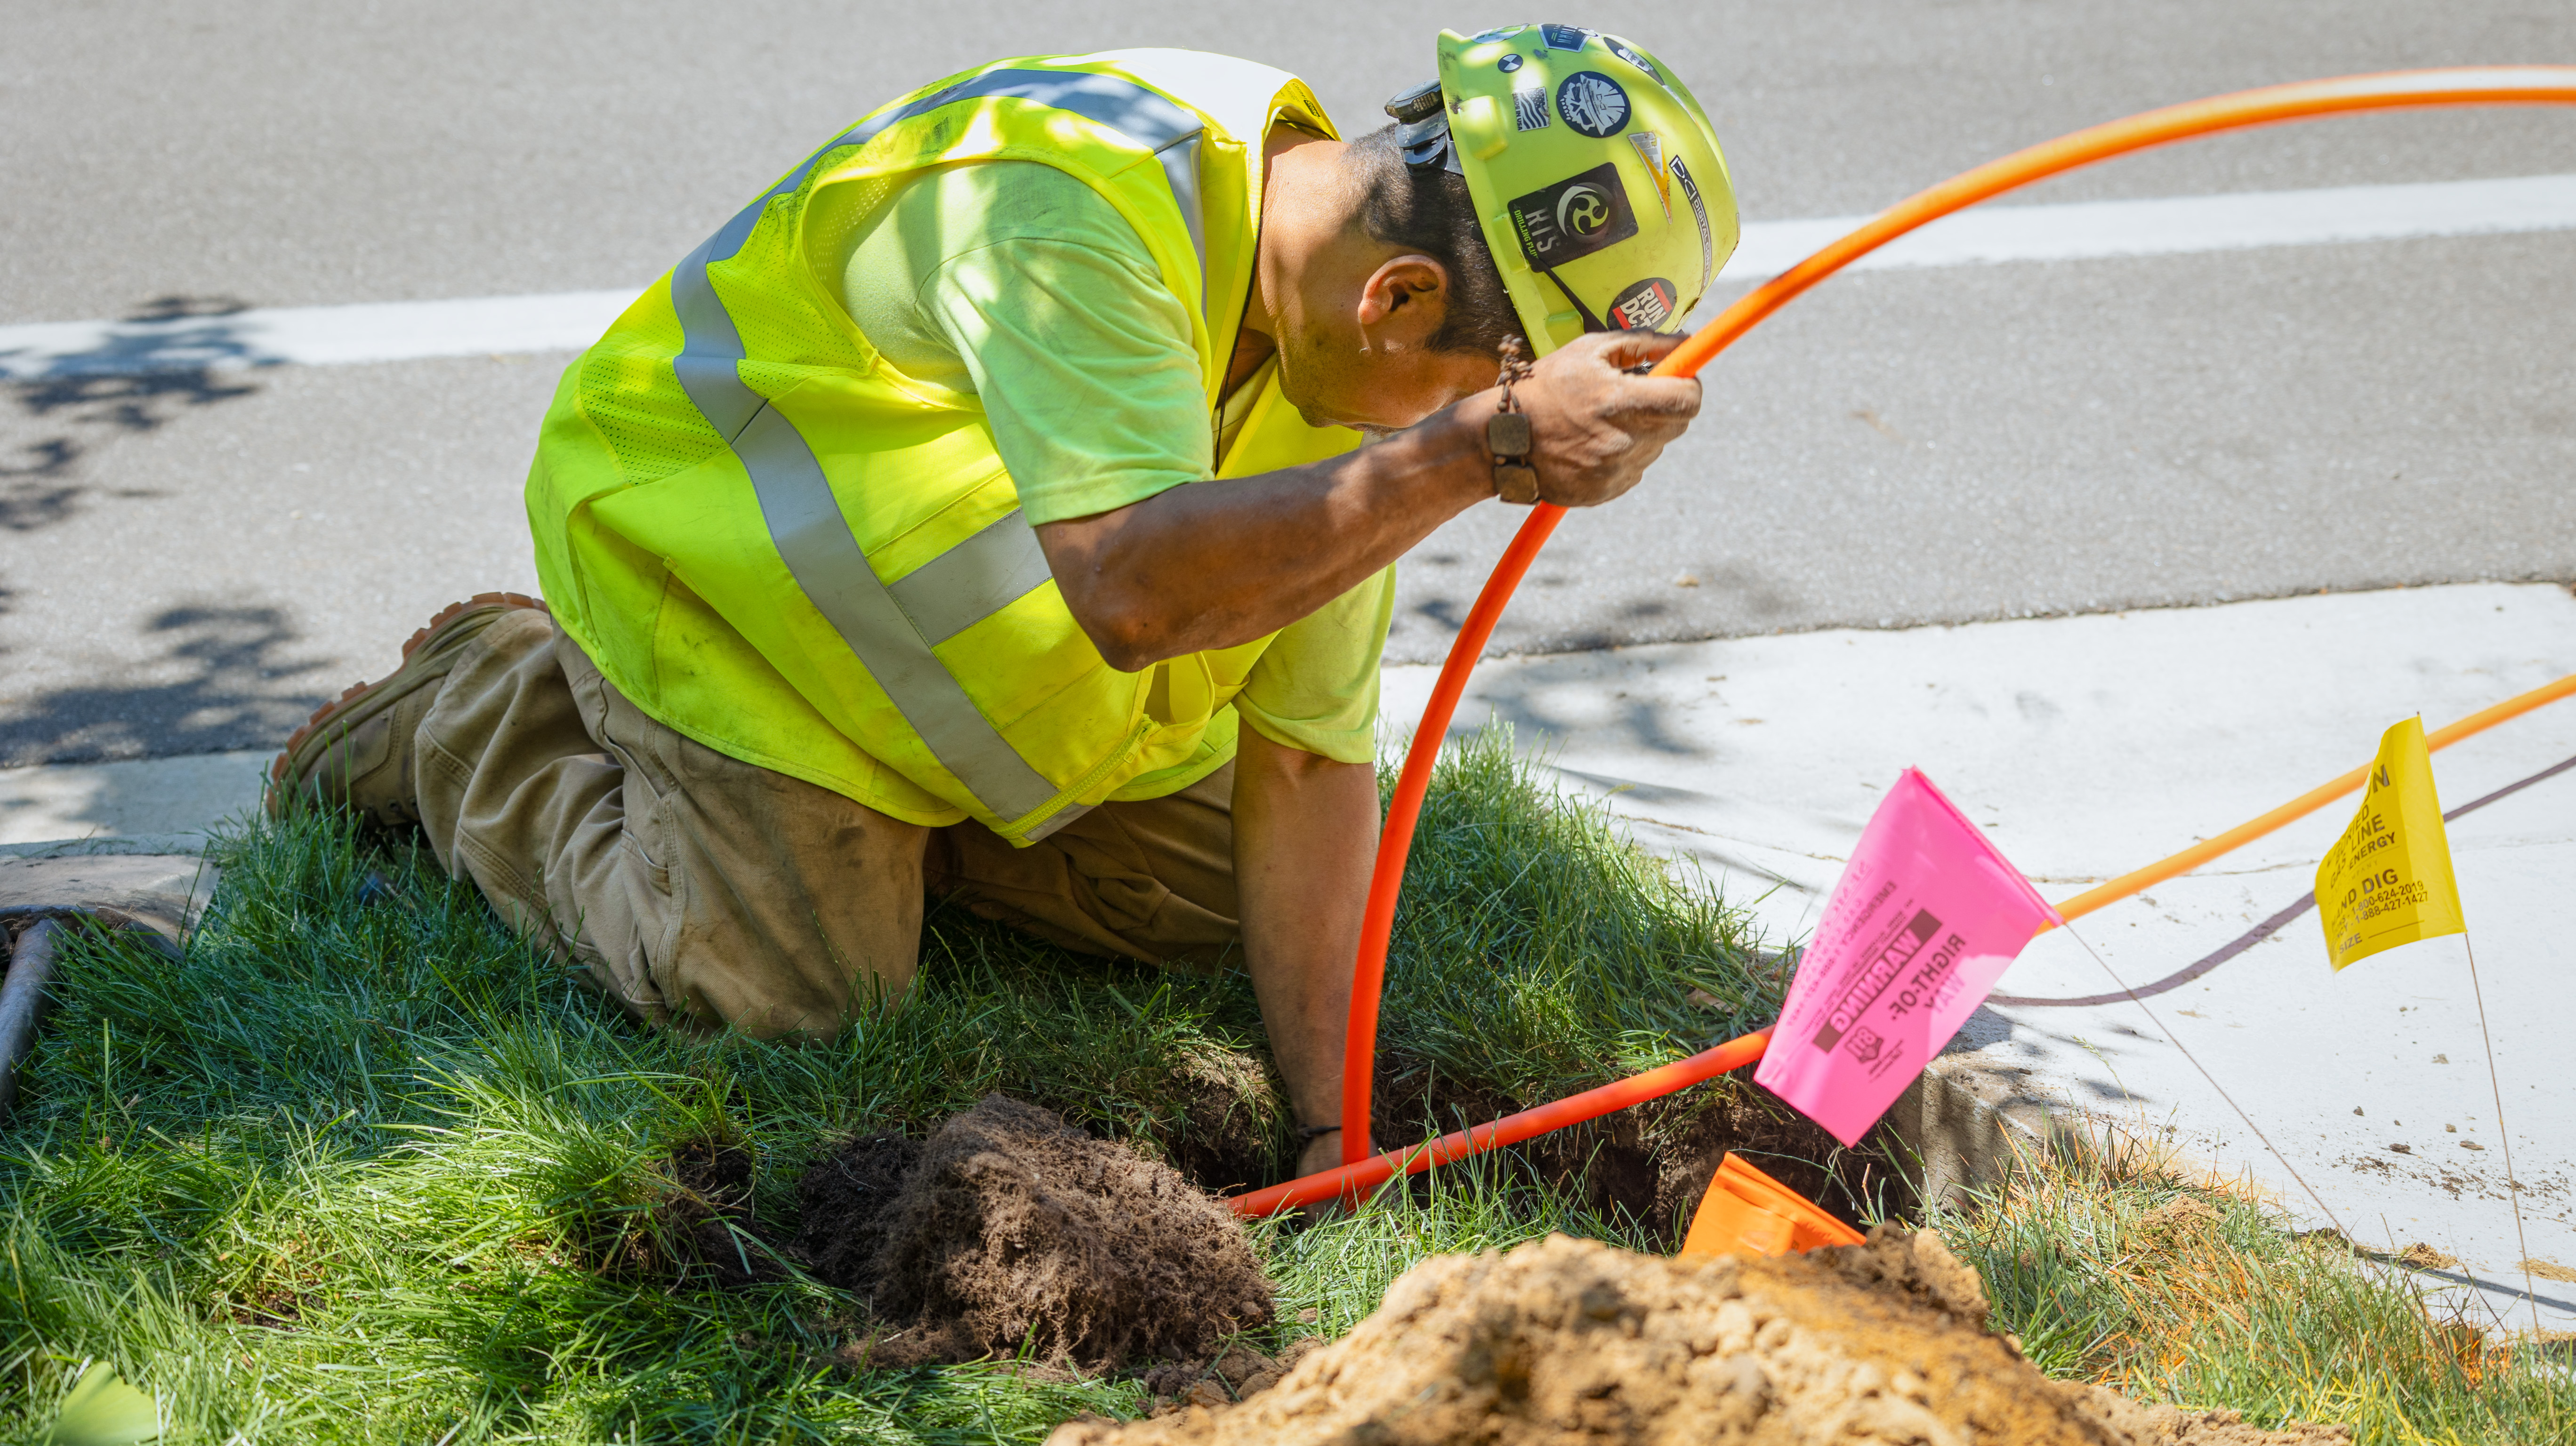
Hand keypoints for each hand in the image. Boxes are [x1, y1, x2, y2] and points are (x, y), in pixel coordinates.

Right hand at [1492, 330, 1701, 507]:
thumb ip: (1642, 343)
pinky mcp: (1606, 491)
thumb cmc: (1545, 387)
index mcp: (1618, 401)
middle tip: (1635, 397)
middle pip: (1677, 425)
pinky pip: (1634, 470)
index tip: (1677, 379)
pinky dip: (1622, 456)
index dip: (1689, 386)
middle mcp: (1621, 441)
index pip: (1687, 400)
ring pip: (1655, 448)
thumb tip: (1684, 342)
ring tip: (1601, 421)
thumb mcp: (1588, 351)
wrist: (1501, 440)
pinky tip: (1591, 444)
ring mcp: (1614, 470)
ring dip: (1641, 432)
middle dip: (1665, 407)